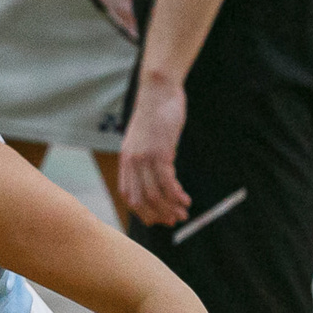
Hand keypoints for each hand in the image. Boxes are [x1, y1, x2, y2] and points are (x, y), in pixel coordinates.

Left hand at [117, 74, 190, 224]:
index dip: (141, 211)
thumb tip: (157, 174)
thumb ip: (145, 156)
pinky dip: (177, 195)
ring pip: (155, 194)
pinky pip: (168, 182)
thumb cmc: (155, 113)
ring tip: (183, 213)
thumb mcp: (144, 138)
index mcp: (126, 159)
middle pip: (141, 199)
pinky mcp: (161, 152)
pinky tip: (186, 200)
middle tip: (173, 221)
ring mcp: (145, 158)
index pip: (127, 194)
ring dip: (170, 208)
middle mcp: (132, 162)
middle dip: (157, 215)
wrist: (158, 91)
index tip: (155, 219)